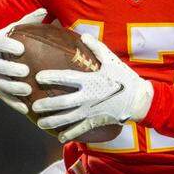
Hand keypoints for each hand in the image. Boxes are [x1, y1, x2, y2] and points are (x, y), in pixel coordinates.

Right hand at [0, 8, 46, 113]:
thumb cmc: (6, 42)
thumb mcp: (12, 31)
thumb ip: (27, 22)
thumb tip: (44, 10)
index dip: (7, 46)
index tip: (20, 49)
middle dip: (9, 69)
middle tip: (25, 71)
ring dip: (12, 88)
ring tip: (27, 90)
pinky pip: (3, 97)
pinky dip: (14, 103)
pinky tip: (26, 108)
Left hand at [32, 33, 152, 142]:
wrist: (139, 100)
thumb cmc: (124, 78)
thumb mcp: (112, 60)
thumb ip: (96, 47)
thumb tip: (83, 36)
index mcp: (90, 81)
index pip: (66, 78)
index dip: (51, 77)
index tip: (38, 77)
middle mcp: (87, 97)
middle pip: (62, 103)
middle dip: (46, 105)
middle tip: (34, 106)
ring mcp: (90, 111)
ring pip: (67, 119)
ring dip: (52, 122)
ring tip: (39, 123)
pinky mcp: (95, 121)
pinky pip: (80, 129)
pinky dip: (69, 134)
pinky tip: (59, 137)